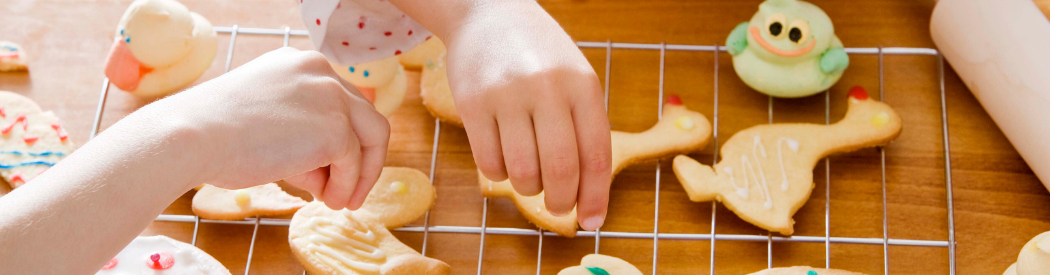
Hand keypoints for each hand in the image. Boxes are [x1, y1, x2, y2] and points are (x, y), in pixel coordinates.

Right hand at [154, 47, 388, 209]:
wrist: (192, 137)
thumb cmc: (212, 133)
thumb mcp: (266, 118)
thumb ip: (302, 131)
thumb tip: (330, 169)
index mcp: (301, 63)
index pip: (342, 100)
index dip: (346, 136)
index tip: (340, 164)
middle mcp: (322, 72)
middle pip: (367, 117)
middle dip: (365, 157)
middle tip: (352, 188)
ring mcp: (332, 98)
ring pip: (371, 140)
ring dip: (358, 176)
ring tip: (339, 201)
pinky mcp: (336, 129)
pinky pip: (353, 165)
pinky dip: (344, 186)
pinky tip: (326, 200)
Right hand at [443, 2, 611, 229]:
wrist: (486, 12)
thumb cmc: (538, 55)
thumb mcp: (574, 78)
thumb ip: (583, 129)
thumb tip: (587, 197)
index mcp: (582, 84)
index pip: (596, 155)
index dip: (596, 196)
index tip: (592, 222)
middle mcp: (547, 88)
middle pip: (561, 170)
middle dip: (563, 201)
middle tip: (559, 207)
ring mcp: (507, 95)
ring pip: (523, 172)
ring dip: (529, 189)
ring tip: (529, 177)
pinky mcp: (472, 104)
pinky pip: (488, 163)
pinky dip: (499, 174)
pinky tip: (504, 159)